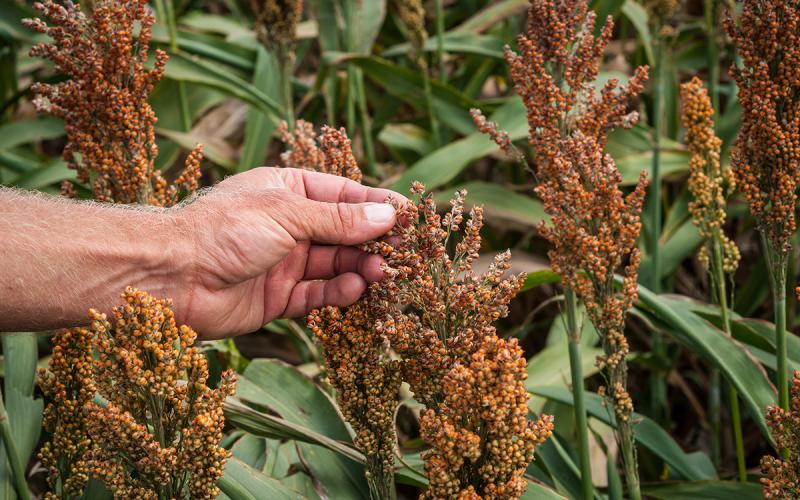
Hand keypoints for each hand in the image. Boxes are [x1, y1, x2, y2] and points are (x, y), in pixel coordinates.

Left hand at [173, 167, 400, 338]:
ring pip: (335, 264)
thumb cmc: (223, 230)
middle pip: (344, 232)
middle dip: (374, 241)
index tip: (411, 216)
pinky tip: (356, 289)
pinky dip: (338, 293)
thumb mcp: (287, 214)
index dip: (377, 204)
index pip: (344, 195)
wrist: (171, 277)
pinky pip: (317, 295)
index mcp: (287, 192)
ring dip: (361, 267)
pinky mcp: (278, 298)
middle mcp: (288, 226)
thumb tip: (386, 214)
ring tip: (384, 273)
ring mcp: (283, 262)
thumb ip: (338, 219)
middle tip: (404, 253)